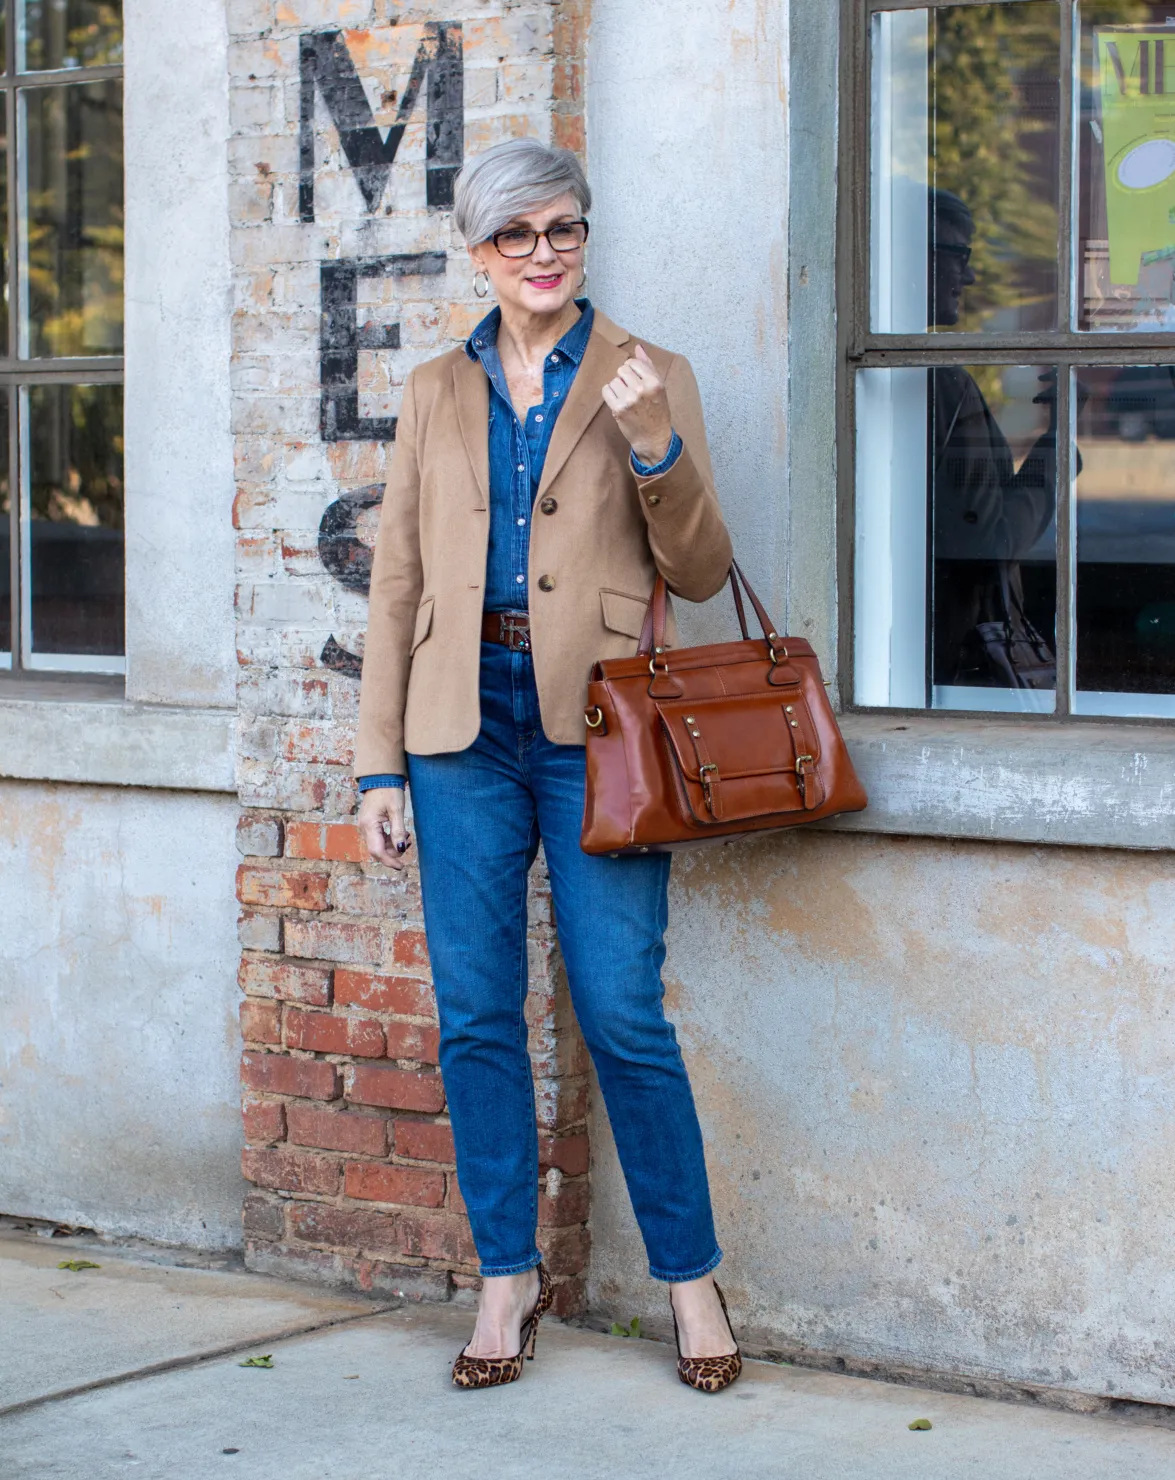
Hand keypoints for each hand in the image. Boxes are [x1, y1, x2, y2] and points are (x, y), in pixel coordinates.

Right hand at [358, 787, 411, 870]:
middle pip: (378, 850)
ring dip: (393, 845)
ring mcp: (366, 826)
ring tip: (407, 836)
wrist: (380, 777)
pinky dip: (390, 840)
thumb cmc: (389, 790)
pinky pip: (379, 838)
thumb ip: (398, 830)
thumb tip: (401, 849)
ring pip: (379, 845)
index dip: (390, 861)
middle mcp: (364, 828)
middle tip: (409, 842)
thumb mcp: (397, 810)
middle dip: (394, 852)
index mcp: (369, 825)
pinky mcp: (370, 824)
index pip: (377, 851)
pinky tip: (401, 833)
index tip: (402, 867)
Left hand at [601, 343, 672, 465]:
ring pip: (614, 380)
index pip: (633, 363)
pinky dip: (610, 394)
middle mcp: (642, 389)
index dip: (632, 370)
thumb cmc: (657, 411)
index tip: (636, 380)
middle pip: (622, 370)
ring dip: (618, 387)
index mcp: (654, 382)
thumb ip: (648, 366)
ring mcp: (629, 399)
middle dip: (624, 378)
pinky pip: (606, 390)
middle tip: (631, 391)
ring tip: (627, 398)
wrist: (653, 437)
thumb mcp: (659, 387)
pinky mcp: (618, 408)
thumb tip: (638, 348)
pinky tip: (618, 401)